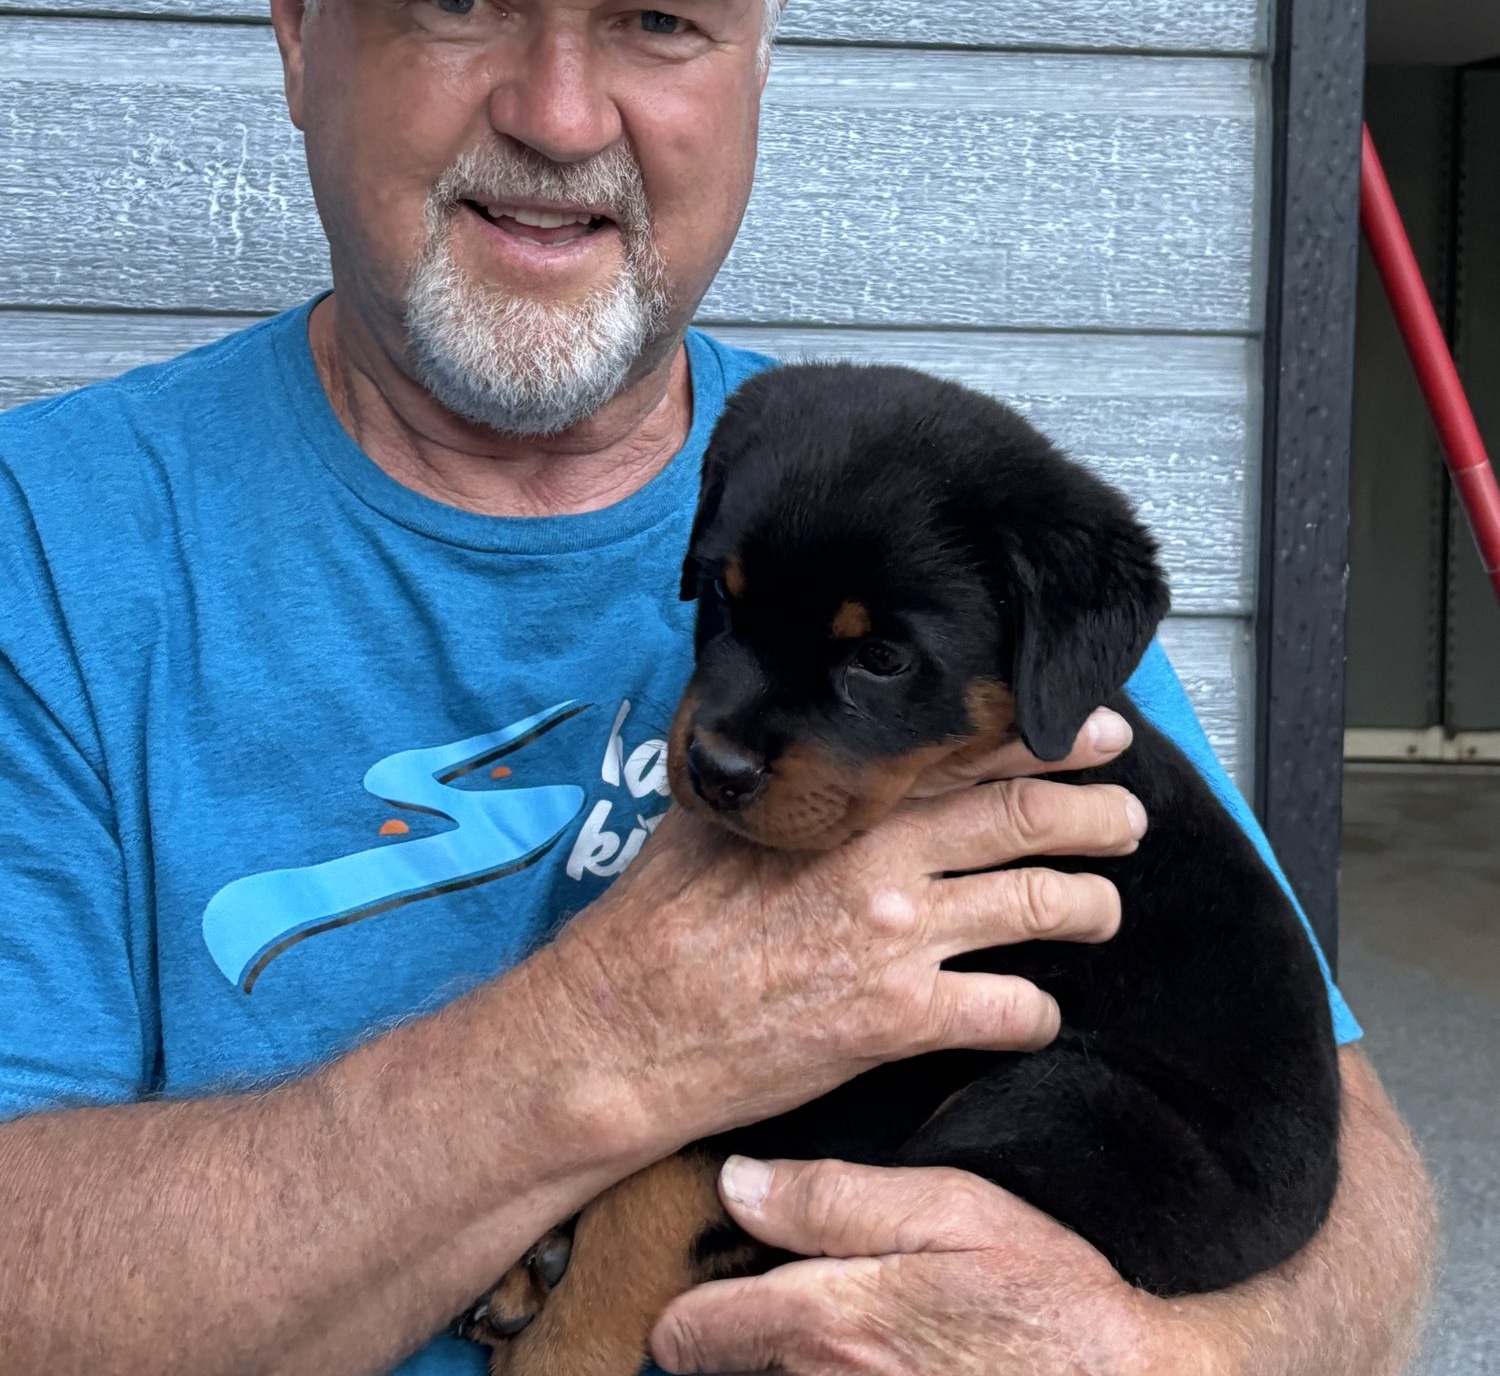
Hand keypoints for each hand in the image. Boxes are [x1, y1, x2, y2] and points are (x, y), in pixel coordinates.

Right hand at [542, 711, 1143, 1154]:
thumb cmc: (656, 918)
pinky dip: (1037, 1011)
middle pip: (1027, 820)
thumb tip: (781, 730)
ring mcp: (899, 938)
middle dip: (1096, 814)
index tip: (1094, 734)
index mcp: (845, 801)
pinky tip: (1037, 1012)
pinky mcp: (900, 1022)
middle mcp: (885, 858)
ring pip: (1039, 908)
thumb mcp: (711, 813)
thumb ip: (771, 773)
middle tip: (1129, 817)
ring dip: (1090, 905)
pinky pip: (1009, 1011)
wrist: (626, 1024)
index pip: (969, 753)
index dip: (1046, 741)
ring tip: (1105, 907)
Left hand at [650, 1156, 1208, 1375]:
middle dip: (728, 1343)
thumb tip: (736, 1182)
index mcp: (825, 1323)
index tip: (709, 1288)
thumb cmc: (1044, 1295)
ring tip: (838, 1343)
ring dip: (778, 1371)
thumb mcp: (949, 1209)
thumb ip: (833, 1198)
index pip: (687, 1335)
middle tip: (773, 1307)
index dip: (689, 1306)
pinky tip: (869, 1368)